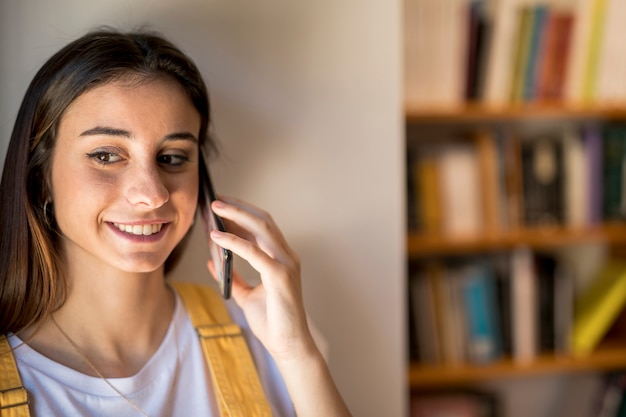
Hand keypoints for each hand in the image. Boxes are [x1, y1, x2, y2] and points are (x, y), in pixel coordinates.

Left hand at [207, 197, 315, 361]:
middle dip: (239, 207)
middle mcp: (287, 256)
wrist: (287, 345)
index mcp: (281, 259)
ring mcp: (286, 264)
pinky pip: (254, 252)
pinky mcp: (280, 276)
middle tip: (216, 200)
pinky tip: (217, 236)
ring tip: (215, 209)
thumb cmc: (272, 321)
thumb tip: (214, 261)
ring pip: (262, 228)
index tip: (221, 206)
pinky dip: (234, 241)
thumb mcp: (246, 296)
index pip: (263, 227)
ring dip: (236, 215)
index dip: (242, 213)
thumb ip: (233, 278)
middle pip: (263, 221)